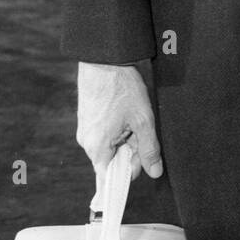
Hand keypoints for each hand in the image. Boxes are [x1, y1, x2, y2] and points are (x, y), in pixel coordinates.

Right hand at [76, 61, 162, 186]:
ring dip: (125, 139)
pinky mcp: (87, 120)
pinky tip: (124, 113)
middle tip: (141, 129)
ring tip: (132, 117)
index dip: (128, 175)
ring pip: (110, 147)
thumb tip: (155, 172)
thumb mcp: (143, 120)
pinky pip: (104, 135)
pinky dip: (117, 130)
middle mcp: (87, 143)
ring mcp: (85, 131)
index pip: (110, 180)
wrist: (104, 60)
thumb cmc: (122, 88)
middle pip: (113, 162)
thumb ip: (149, 149)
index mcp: (97, 148)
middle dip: (131, 151)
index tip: (141, 163)